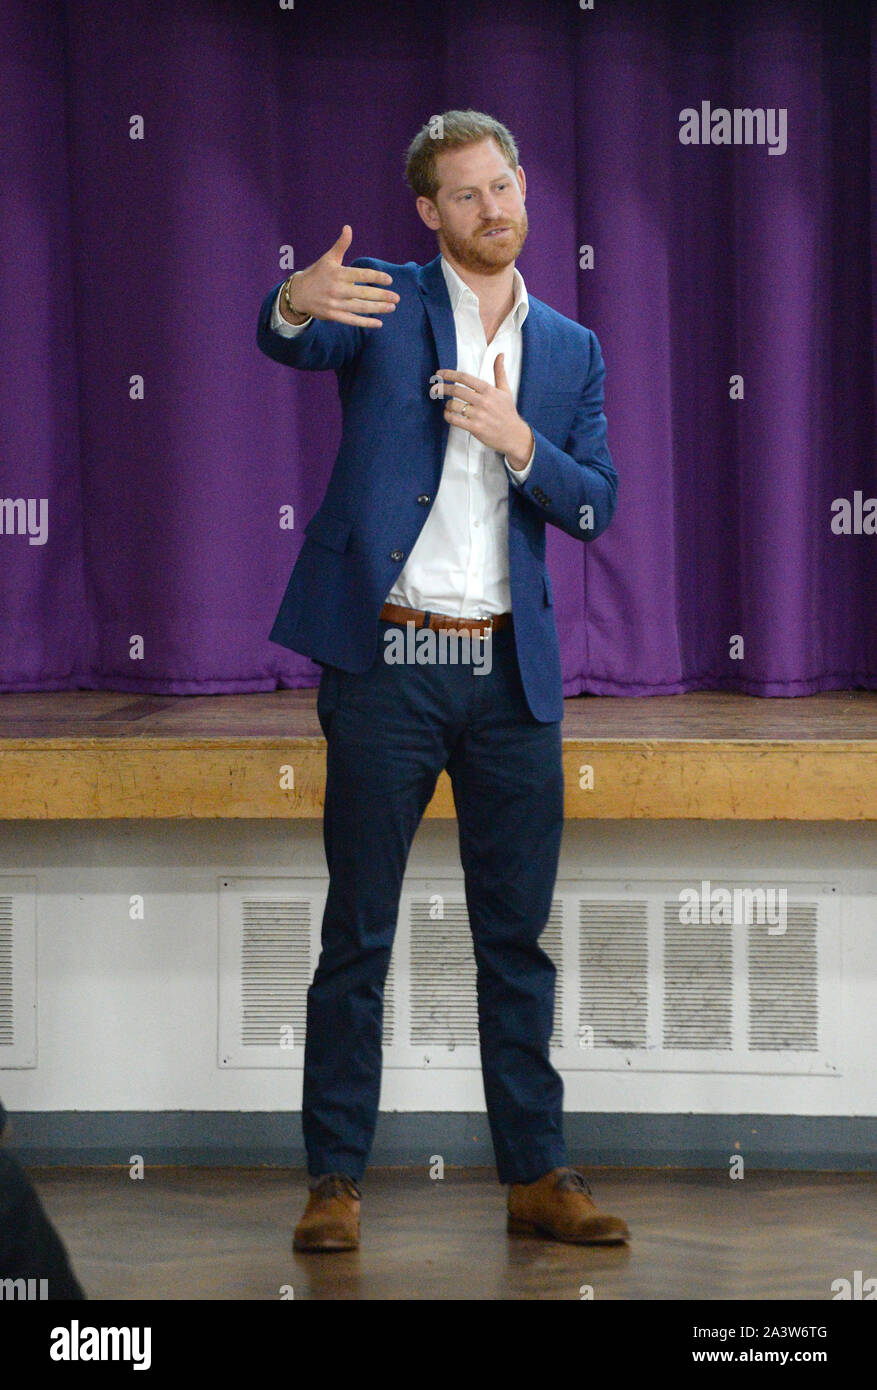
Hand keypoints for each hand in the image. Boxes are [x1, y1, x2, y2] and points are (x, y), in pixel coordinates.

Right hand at [283, 225, 398, 327]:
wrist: (298, 293)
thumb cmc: (317, 273)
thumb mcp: (328, 258)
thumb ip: (341, 245)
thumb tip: (348, 227)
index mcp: (338, 273)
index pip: (362, 274)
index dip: (377, 277)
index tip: (389, 280)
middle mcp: (337, 289)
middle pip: (364, 293)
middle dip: (382, 295)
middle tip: (396, 298)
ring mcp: (335, 303)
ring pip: (360, 307)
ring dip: (378, 309)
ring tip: (392, 308)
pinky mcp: (333, 315)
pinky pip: (352, 320)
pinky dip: (366, 323)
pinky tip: (379, 323)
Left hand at [432, 356, 532, 464]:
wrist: (513, 435)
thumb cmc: (508, 412)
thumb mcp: (505, 390)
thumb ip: (499, 372)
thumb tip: (500, 354)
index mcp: (489, 390)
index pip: (465, 378)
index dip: (450, 374)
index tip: (440, 373)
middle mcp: (483, 401)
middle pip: (456, 390)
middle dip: (442, 388)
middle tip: (435, 388)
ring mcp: (479, 415)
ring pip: (454, 406)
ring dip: (446, 404)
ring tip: (447, 404)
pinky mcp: (475, 428)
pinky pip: (455, 420)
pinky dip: (448, 416)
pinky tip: (448, 414)